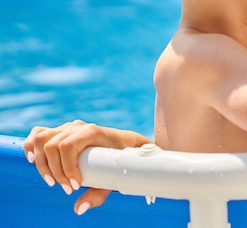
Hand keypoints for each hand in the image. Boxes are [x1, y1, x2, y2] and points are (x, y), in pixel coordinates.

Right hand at [24, 120, 151, 214]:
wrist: (126, 143)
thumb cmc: (119, 160)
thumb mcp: (113, 177)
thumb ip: (97, 194)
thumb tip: (78, 208)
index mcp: (92, 132)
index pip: (67, 146)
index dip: (66, 168)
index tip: (75, 186)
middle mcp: (78, 127)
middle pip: (52, 145)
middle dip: (55, 171)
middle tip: (66, 188)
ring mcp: (68, 127)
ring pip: (42, 139)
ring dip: (42, 163)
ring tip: (51, 180)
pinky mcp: (60, 132)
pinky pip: (39, 134)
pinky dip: (31, 147)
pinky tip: (32, 160)